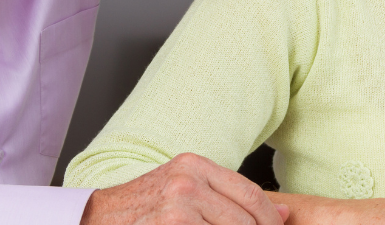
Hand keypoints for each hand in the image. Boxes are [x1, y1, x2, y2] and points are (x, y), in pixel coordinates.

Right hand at [80, 153, 289, 224]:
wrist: (97, 218)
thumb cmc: (143, 207)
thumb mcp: (186, 189)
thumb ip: (230, 197)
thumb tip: (286, 214)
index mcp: (195, 165)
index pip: (251, 194)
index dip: (269, 220)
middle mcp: (187, 182)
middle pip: (244, 220)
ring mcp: (178, 207)